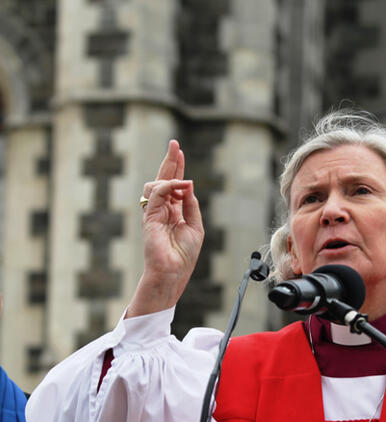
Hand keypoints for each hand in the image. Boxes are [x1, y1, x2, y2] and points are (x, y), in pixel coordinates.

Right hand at [126, 140, 203, 317]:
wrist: (173, 271)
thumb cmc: (184, 254)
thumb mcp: (195, 226)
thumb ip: (191, 205)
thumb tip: (188, 184)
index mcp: (173, 212)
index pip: (174, 185)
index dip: (176, 168)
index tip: (179, 151)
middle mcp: (162, 210)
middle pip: (164, 179)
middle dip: (170, 161)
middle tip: (174, 144)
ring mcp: (154, 213)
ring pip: (156, 184)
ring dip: (172, 177)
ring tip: (184, 181)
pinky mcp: (149, 217)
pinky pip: (156, 194)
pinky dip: (168, 186)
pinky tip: (180, 184)